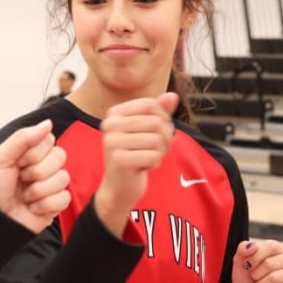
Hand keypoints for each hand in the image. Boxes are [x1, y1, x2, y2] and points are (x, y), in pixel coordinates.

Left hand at [0, 119, 70, 232]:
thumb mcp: (0, 158)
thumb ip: (23, 138)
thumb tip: (48, 122)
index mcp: (29, 154)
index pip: (49, 140)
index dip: (35, 152)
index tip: (18, 162)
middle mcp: (43, 168)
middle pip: (60, 156)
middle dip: (38, 171)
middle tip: (21, 179)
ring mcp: (51, 186)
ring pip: (64, 178)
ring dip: (39, 190)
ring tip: (25, 197)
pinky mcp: (56, 205)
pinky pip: (65, 197)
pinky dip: (46, 204)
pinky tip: (32, 208)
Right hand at [95, 92, 178, 235]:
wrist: (120, 187)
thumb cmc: (136, 155)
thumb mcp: (148, 131)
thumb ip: (160, 112)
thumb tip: (173, 96)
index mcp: (114, 113)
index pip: (151, 105)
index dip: (163, 119)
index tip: (156, 133)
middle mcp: (110, 125)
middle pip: (156, 123)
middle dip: (164, 138)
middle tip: (155, 150)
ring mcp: (112, 142)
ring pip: (157, 140)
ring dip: (160, 152)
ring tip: (148, 158)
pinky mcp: (119, 160)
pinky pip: (154, 156)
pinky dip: (155, 163)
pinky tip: (143, 168)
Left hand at [232, 240, 282, 282]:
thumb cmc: (246, 278)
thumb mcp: (239, 262)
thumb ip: (242, 249)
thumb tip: (253, 245)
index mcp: (277, 248)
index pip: (270, 246)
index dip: (255, 257)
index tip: (246, 266)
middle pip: (270, 264)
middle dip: (255, 274)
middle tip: (253, 279)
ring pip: (274, 278)